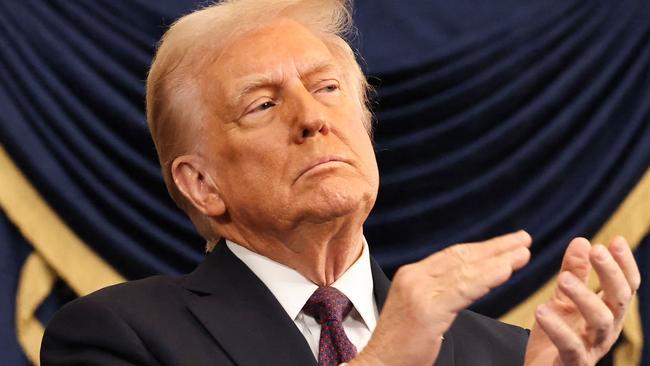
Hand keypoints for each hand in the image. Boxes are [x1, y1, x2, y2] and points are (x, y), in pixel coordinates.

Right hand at [350, 231, 531, 365]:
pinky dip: (488, 278)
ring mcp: (419, 292)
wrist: (380, 363)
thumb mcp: (420, 308)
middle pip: (462, 257)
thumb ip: (440, 292)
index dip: (483, 247)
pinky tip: (506, 272)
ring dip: (499, 260)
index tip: (508, 243)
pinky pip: (463, 290)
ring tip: (523, 253)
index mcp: (412, 274)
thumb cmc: (402, 343)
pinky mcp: (427, 310)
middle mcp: (414, 277)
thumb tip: (467, 282)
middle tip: (523, 239)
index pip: (453, 254)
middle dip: (496, 247)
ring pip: (466, 271)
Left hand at [525, 236, 640, 365]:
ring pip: (600, 321)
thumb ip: (573, 274)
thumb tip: (583, 241)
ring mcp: (592, 349)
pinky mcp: (573, 364)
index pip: (625, 286)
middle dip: (610, 274)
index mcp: (607, 313)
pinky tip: (542, 309)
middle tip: (597, 251)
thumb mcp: (562, 300)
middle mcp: (606, 330)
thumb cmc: (555, 337)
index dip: (624, 264)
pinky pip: (571, 346)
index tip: (615, 240)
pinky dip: (557, 327)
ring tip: (563, 278)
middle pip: (618, 300)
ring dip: (585, 296)